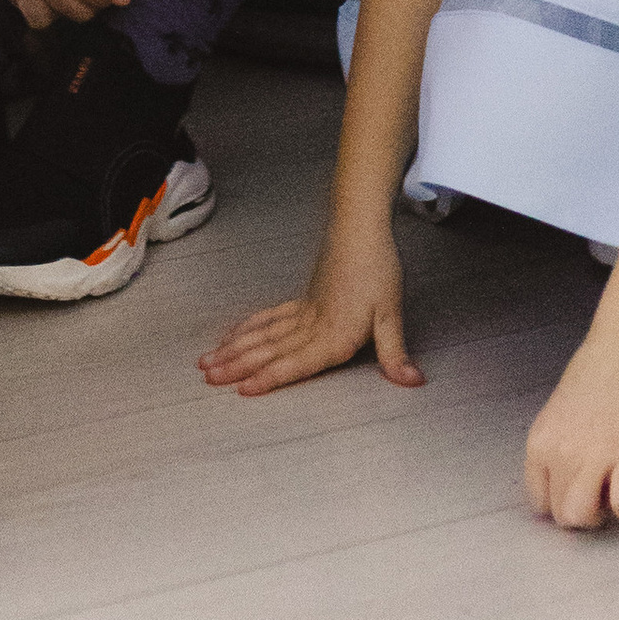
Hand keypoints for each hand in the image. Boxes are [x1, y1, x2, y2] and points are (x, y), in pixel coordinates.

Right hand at [197, 236, 421, 396]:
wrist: (361, 229)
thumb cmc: (377, 268)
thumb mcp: (391, 314)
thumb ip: (394, 352)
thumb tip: (411, 381)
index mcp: (333, 334)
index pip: (296, 362)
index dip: (270, 378)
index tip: (244, 390)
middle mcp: (312, 325)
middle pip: (269, 350)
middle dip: (237, 366)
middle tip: (208, 378)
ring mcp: (303, 312)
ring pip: (261, 334)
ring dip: (233, 349)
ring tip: (207, 361)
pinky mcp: (302, 299)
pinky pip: (268, 317)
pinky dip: (247, 328)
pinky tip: (232, 335)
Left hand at [524, 333, 618, 528]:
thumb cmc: (594, 374)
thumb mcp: (557, 414)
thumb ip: (556, 448)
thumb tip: (564, 481)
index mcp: (539, 443)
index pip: (539, 503)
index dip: (561, 501)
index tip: (576, 491)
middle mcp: (560, 454)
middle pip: (564, 516)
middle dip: (584, 512)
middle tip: (599, 491)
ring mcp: (595, 456)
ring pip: (585, 517)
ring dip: (603, 513)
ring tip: (612, 490)